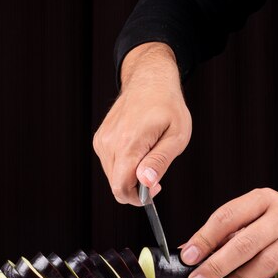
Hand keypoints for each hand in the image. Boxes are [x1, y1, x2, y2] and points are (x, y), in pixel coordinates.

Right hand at [93, 43, 191, 205]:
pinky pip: (110, 164)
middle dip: (136, 187)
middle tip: (156, 173)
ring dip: (130, 175)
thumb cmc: (168, 106)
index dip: (138, 198)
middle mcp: (109, 143)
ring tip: (149, 156)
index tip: (154, 189)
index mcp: (129, 143)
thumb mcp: (177, 135)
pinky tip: (138, 149)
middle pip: (116, 184)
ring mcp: (102, 140)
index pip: (121, 187)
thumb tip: (145, 182)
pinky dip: (123, 165)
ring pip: (113, 176)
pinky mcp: (100, 139)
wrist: (149, 80)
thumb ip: (160, 161)